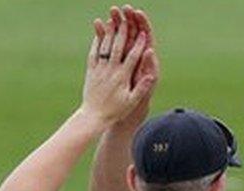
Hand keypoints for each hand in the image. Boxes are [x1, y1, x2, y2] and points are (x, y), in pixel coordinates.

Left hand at [80, 7, 156, 127]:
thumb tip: (152, 75)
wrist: (93, 116)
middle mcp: (110, 71)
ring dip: (110, 33)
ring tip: (114, 21)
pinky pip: (94, 53)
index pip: (133, 57)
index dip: (139, 44)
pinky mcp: (91, 71)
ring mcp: (100, 70)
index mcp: (122, 77)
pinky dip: (97, 42)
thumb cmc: (115, 111)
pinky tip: (99, 34)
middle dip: (123, 32)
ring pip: (105, 48)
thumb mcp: (131, 102)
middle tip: (128, 20)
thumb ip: (142, 88)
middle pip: (118, 47)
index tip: (144, 34)